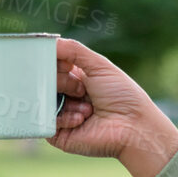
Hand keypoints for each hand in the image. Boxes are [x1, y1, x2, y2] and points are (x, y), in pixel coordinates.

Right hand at [48, 38, 177, 176]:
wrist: (133, 127)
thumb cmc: (122, 95)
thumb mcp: (99, 65)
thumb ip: (73, 50)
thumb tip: (49, 41)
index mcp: (75, 78)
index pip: (52, 65)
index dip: (54, 63)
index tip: (64, 65)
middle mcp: (67, 96)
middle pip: (45, 82)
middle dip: (63, 82)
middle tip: (82, 89)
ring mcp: (61, 115)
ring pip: (44, 100)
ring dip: (67, 101)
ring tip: (88, 108)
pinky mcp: (58, 135)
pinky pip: (47, 121)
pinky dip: (64, 118)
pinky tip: (82, 120)